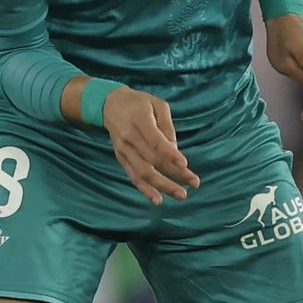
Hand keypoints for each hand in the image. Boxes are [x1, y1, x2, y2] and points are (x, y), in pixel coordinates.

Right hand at [102, 86, 200, 204]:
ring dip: (162, 186)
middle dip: (174, 174)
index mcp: (139, 120)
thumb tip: (175, 149)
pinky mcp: (121, 158)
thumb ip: (167, 125)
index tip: (185, 165)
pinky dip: (145, 189)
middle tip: (194, 183)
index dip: (170, 155)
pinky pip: (133, 176)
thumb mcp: (157, 104)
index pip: (155, 141)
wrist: (109, 104)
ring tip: (181, 194)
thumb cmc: (138, 103)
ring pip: (142, 172)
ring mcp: (123, 150)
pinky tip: (158, 199)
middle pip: (152, 160)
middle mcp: (129, 137)